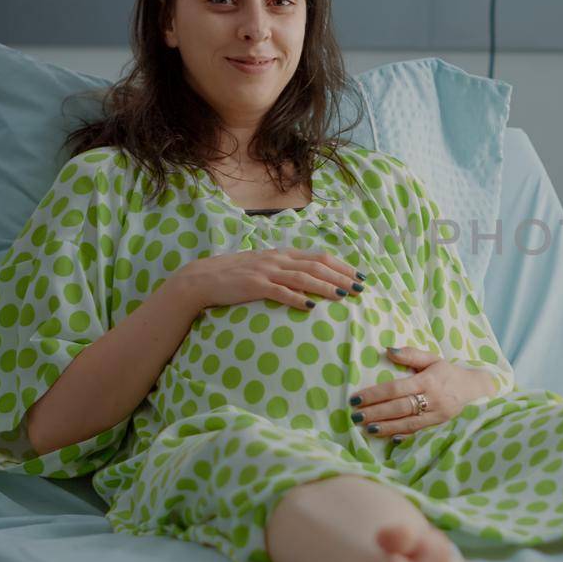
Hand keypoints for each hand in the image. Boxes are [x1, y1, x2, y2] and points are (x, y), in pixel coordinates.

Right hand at [174, 247, 366, 310]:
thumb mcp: (264, 267)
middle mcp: (278, 259)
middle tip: (359, 288)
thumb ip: (286, 270)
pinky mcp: (255, 286)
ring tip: (343, 296)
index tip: (359, 276)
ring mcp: (266, 271)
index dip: (342, 266)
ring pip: (303, 277)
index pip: (319, 257)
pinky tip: (311, 306)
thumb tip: (310, 281)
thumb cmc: (235, 276)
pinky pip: (280, 292)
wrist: (203, 279)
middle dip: (341, 276)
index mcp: (282, 254)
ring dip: (325, 287)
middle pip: (317, 266)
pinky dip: (297, 298)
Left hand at [349, 346, 494, 439]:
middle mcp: (432, 399)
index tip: (357, 398)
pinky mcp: (439, 426)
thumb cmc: (447, 372)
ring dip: (385, 427)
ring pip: (407, 423)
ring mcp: (436, 415)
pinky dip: (402, 435)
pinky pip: (418, 432)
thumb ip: (410, 354)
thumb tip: (387, 350)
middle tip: (355, 416)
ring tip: (366, 428)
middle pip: (399, 408)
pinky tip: (388, 437)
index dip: (375, 394)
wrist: (474, 389)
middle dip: (375, 412)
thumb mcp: (432, 359)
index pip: (396, 388)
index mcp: (428, 380)